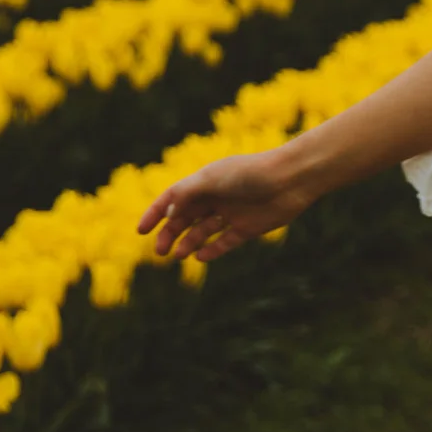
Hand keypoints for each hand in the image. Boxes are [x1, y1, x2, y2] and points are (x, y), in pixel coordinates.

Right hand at [136, 147, 315, 262]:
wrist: (291, 179)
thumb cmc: (251, 173)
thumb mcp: (212, 179)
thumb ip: (186, 194)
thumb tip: (168, 213)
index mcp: (206, 181)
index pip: (173, 197)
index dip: (155, 213)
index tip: (140, 231)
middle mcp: (217, 196)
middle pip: (186, 218)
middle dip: (170, 233)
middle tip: (160, 251)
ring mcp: (233, 212)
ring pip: (203, 231)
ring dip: (188, 243)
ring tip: (178, 254)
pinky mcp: (249, 228)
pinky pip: (225, 242)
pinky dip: (212, 250)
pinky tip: (199, 257)